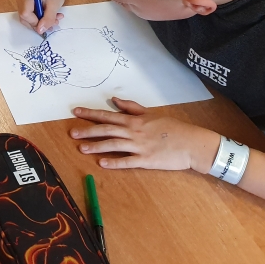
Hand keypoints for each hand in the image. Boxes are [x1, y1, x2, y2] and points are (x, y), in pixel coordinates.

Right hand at [17, 0, 68, 35]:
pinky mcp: (26, 6)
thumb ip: (47, 19)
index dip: (35, 22)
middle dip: (40, 23)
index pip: (25, 14)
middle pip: (25, 18)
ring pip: (29, 19)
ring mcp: (23, 3)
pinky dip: (41, 19)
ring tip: (55, 19)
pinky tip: (51, 17)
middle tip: (54, 22)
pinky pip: (31, 17)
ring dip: (42, 22)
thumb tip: (40, 31)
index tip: (48, 23)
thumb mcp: (54, 5)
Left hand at [71, 98, 220, 172]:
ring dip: (96, 146)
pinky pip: (128, 161)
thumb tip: (114, 99)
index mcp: (134, 121)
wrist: (193, 143)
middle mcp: (134, 132)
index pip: (108, 115)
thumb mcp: (151, 114)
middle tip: (72, 133)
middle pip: (107, 130)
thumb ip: (132, 108)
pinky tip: (102, 163)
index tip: (75, 112)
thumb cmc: (173, 128)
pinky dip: (114, 162)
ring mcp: (140, 146)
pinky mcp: (147, 160)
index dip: (90, 114)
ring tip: (81, 148)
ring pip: (113, 145)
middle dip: (88, 131)